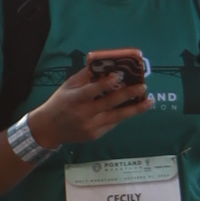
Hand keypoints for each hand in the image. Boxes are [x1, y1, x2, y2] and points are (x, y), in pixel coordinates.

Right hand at [33, 56, 154, 152]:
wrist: (49, 129)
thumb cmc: (60, 102)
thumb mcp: (68, 86)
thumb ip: (85, 77)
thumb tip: (104, 65)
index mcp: (74, 99)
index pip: (92, 90)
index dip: (106, 83)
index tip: (120, 75)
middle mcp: (83, 114)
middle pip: (109, 103)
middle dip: (128, 94)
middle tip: (143, 87)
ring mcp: (91, 126)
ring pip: (117, 117)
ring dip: (135, 109)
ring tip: (149, 102)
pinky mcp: (95, 135)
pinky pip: (113, 123)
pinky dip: (124, 115)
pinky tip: (135, 108)